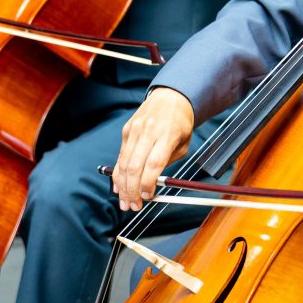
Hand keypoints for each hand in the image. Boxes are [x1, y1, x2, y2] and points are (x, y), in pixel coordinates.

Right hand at [113, 87, 194, 210]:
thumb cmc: (180, 122)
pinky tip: (119, 187)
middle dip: (132, 190)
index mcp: (167, 134)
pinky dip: (118, 174)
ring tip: (125, 203)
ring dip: (122, 186)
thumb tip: (153, 185)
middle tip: (134, 206)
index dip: (148, 184)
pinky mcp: (126, 130)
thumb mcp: (184, 143)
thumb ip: (168, 162)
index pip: (153, 163)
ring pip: (124, 163)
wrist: (170, 96)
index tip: (148, 197)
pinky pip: (120, 156)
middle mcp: (148, 131)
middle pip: (135, 167)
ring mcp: (134, 130)